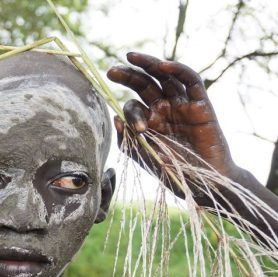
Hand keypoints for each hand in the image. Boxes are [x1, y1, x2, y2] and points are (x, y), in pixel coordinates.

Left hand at [107, 52, 238, 184]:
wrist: (203, 182)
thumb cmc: (173, 170)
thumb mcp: (144, 156)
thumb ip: (127, 140)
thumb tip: (115, 118)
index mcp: (149, 120)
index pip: (133, 105)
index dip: (129, 110)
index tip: (134, 126)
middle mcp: (164, 108)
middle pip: (144, 84)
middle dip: (128, 75)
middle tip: (111, 71)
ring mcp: (182, 104)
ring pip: (165, 76)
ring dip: (149, 64)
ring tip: (131, 57)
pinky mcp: (201, 103)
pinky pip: (190, 80)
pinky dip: (178, 70)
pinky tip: (163, 65)